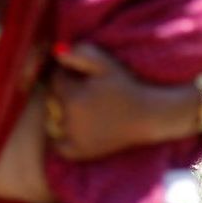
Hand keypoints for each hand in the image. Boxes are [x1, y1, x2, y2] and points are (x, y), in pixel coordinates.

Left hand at [47, 43, 164, 160]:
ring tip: (81, 108)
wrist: (149, 115)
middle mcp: (69, 118)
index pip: (56, 80)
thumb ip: (81, 54)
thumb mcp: (106, 64)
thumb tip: (57, 51)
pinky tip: (74, 129)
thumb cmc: (128, 87)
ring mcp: (74, 137)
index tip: (81, 76)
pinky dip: (61, 139)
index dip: (66, 75)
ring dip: (59, 114)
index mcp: (72, 96)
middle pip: (52, 100)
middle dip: (62, 93)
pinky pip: (59, 146)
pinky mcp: (80, 151)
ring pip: (52, 121)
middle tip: (83, 91)